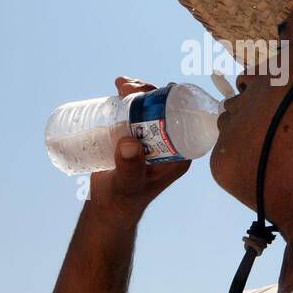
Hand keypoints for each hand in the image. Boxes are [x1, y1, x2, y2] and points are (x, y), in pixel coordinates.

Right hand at [88, 76, 190, 220]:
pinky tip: (119, 88)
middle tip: (128, 87)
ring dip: (139, 92)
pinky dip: (129, 99)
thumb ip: (129, 168)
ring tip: (121, 85)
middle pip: (167, 109)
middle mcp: (169, 144)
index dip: (176, 100)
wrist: (107, 206)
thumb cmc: (122, 200)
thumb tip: (129, 143)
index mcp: (179, 154)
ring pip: (151, 108)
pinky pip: (136, 113)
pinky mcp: (136, 138)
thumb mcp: (127, 183)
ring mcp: (152, 140)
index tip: (156, 89)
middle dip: (151, 92)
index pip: (185, 120)